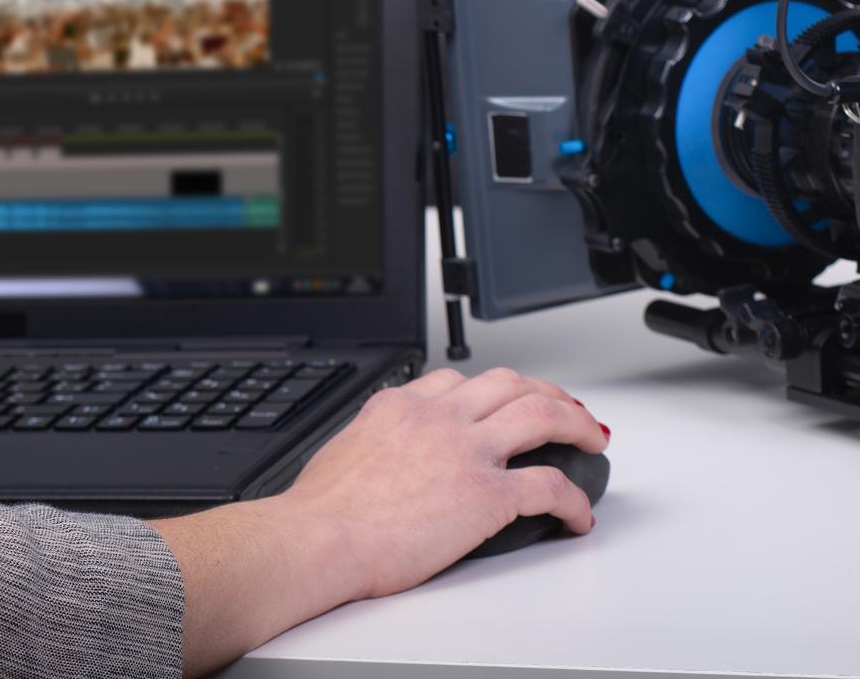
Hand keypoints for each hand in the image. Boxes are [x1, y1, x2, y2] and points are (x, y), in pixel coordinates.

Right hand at [280, 366, 609, 600]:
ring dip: (577, 424)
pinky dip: (574, 501)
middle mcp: (438, 416)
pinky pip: (551, 487)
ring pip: (542, 414)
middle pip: (510, 383)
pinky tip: (577, 515)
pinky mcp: (489, 493)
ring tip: (593, 439)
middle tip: (565, 410)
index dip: (492, 389)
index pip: (456, 379)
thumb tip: (387, 457)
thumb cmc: (323, 508)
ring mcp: (467, 450)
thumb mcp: (347, 449)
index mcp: (400, 404)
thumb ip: (378, 441)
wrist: (321, 534)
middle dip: (546, 392)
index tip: (503, 401)